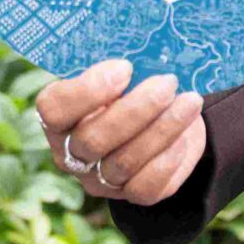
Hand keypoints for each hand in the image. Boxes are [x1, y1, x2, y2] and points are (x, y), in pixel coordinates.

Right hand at [32, 58, 205, 205]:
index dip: (86, 90)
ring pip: (124, 163)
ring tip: (190, 100)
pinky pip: (147, 188)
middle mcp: (71, 154)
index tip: (124, 67)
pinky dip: (169, 160)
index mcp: (58, 117)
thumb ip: (120, 65)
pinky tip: (185, 133)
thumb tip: (146, 49)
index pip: (53, 109)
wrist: (159, 117)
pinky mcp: (131, 195)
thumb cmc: (132, 85)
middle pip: (93, 139)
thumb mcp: (121, 71)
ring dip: (163, 129)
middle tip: (167, 82)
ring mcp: (99, 180)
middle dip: (136, 109)